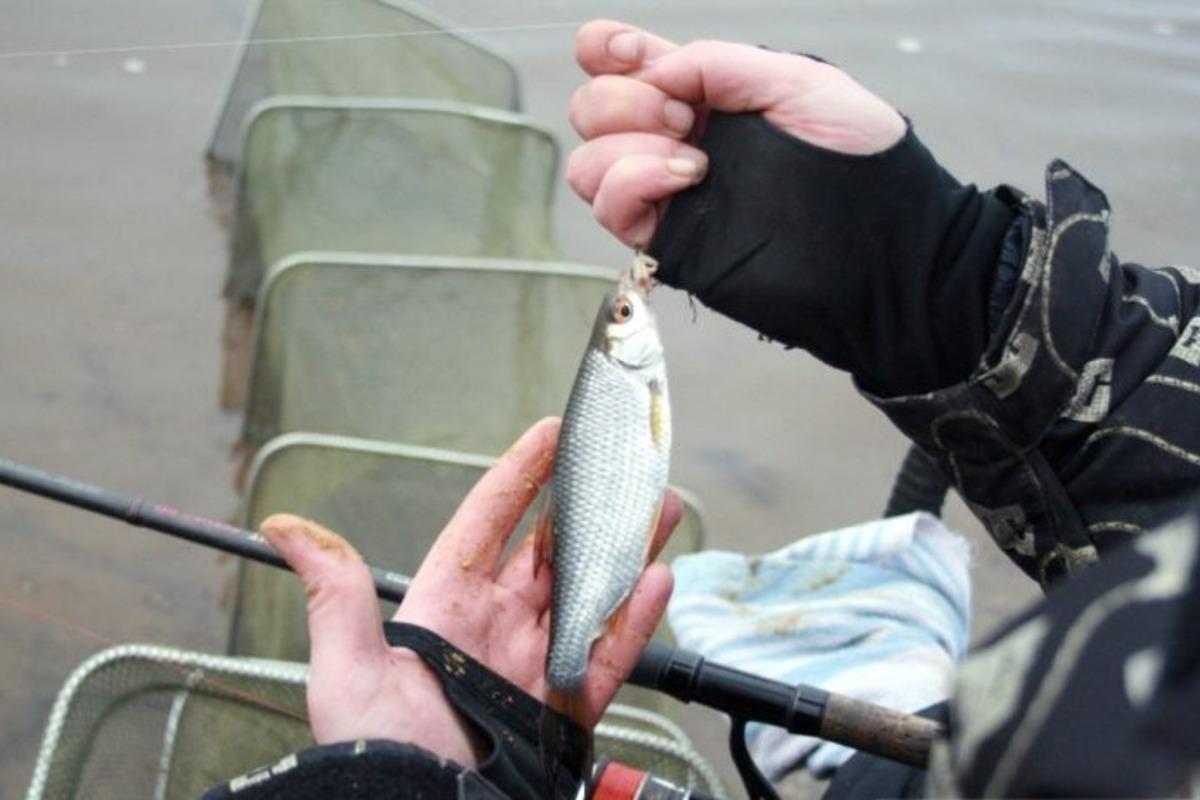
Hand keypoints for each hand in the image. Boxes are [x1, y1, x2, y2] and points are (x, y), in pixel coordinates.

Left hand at [260, 417, 680, 766]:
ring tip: (656, 509)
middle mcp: (496, 626)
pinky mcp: (564, 707)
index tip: (550, 434)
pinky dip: (633, 619)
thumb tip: (284, 526)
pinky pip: (607, 655)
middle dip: (587, 505)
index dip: (521, 476)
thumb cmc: (373, 749)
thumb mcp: (344, 665)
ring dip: (624, 550)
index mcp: (447, 605)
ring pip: (589, 593)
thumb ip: (334, 591)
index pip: (490, 523)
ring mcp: (534, 663)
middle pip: (551, 550)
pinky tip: (656, 580)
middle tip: (620, 467)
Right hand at [567, 19, 905, 246]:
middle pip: (591, 108)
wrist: (880, 244)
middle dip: (624, 100)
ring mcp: (667, 194)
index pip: (621, 62)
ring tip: (692, 157)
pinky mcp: (669, 241)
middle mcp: (675, 140)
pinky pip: (610, 208)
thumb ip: (717, 64)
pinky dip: (631, 183)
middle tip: (686, 116)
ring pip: (588, 164)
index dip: (607, 48)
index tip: (628, 51)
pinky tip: (685, 178)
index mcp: (703, 94)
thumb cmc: (859, 160)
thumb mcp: (795, 81)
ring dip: (626, 147)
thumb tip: (652, 73)